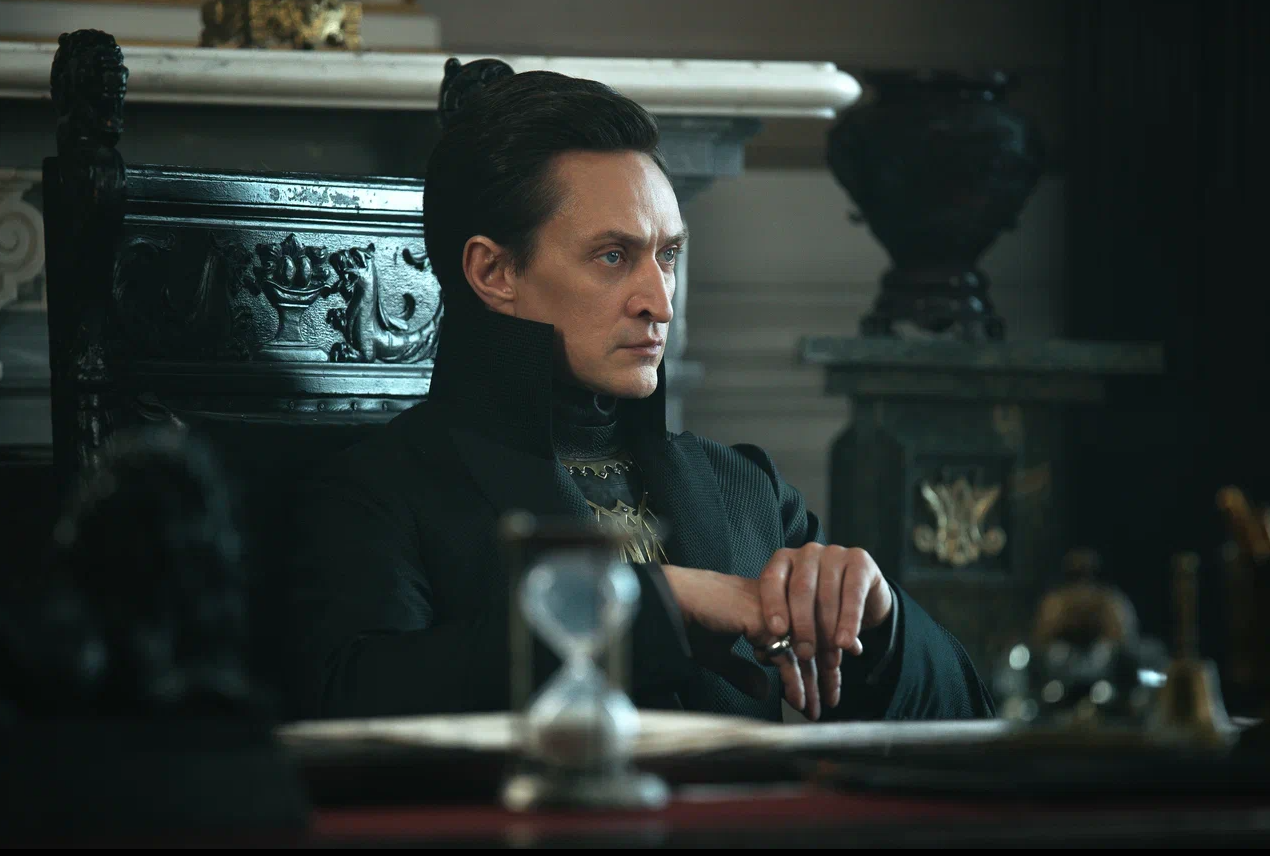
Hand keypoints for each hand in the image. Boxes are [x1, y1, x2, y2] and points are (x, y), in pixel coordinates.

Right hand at [660, 548, 892, 720]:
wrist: (672, 604)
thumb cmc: (691, 622)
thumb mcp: (720, 655)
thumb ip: (743, 671)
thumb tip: (763, 691)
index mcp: (770, 610)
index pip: (802, 640)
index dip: (812, 668)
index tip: (819, 694)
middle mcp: (778, 607)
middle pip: (810, 644)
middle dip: (820, 678)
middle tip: (827, 704)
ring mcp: (775, 611)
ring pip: (803, 650)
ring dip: (811, 683)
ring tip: (814, 709)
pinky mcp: (766, 619)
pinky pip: (787, 653)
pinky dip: (793, 680)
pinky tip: (798, 699)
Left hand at [756, 544, 892, 719]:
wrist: (864, 597)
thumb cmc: (822, 607)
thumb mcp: (800, 613)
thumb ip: (785, 625)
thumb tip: (768, 654)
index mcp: (784, 560)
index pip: (772, 579)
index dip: (773, 605)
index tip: (777, 631)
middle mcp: (807, 552)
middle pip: (801, 588)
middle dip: (802, 625)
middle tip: (804, 653)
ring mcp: (834, 553)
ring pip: (827, 593)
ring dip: (827, 630)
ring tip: (829, 658)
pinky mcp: (860, 561)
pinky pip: (852, 593)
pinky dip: (849, 621)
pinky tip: (846, 642)